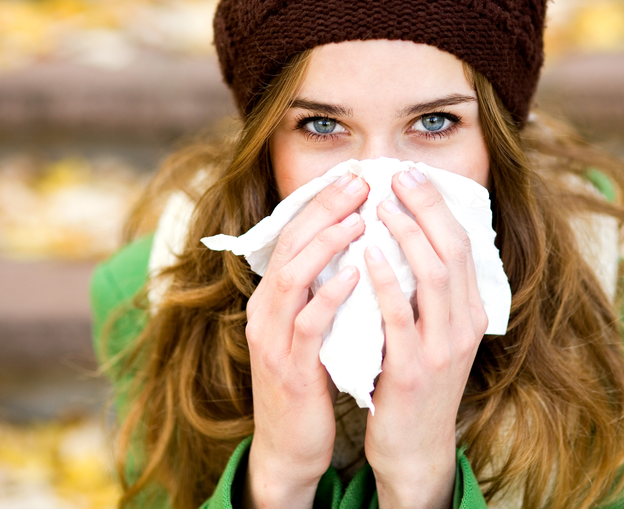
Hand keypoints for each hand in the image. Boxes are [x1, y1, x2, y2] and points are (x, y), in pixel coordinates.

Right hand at [243, 173, 368, 508]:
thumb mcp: (312, 327)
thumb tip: (358, 246)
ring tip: (359, 218)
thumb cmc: (310, 380)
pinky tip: (356, 274)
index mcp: (272, 299)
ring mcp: (273, 339)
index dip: (320, 205)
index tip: (352, 179)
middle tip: (358, 183)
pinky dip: (330, 296)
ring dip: (325, 245)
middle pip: (288, 246)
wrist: (291, 444)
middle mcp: (265, 312)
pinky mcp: (290, 368)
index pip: (291, 237)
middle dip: (323, 211)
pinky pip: (308, 325)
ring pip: (292, 278)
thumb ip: (323, 290)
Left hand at [363, 168, 488, 508]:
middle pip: (453, 250)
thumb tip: (408, 235)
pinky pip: (400, 315)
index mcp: (471, 312)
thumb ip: (428, 291)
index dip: (438, 206)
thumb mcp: (433, 332)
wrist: (413, 446)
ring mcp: (441, 348)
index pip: (462, 245)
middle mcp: (464, 325)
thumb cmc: (414, 380)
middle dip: (426, 207)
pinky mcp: (412, 370)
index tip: (412, 174)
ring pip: (433, 276)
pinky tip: (367, 254)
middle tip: (398, 174)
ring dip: (407, 234)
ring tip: (381, 204)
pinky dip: (385, 280)